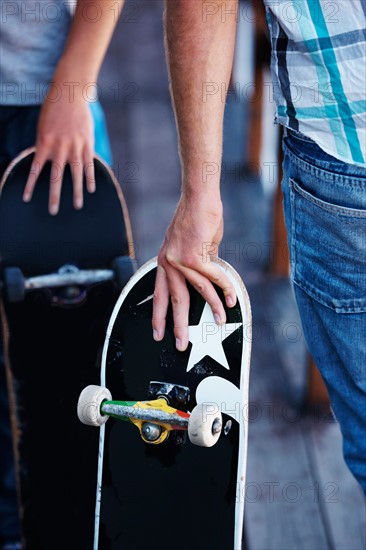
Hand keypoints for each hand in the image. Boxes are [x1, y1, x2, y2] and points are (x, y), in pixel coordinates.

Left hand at [23, 85, 95, 214]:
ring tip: (76, 206)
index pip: (35, 169)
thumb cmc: (53, 110)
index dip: (30, 185)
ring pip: (75, 175)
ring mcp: (75, 147)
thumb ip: (45, 146)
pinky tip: (91, 190)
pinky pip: (89, 165)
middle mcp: (59, 148)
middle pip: (56, 178)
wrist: (70, 93)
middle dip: (54, 196)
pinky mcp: (87, 144)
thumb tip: (43, 163)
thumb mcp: (43, 128)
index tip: (26, 199)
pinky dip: (90, 178)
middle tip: (52, 212)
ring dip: (76, 192)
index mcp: (44, 143)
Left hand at [153, 194, 236, 350]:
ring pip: (197, 293)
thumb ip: (197, 264)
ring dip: (211, 309)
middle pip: (173, 301)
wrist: (199, 198)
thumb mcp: (192, 245)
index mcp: (164, 260)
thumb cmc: (197, 217)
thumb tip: (208, 279)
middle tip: (181, 344)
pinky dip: (224, 290)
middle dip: (178, 325)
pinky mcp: (195, 256)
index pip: (158, 293)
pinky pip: (214, 278)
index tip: (157, 331)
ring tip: (218, 322)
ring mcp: (180, 260)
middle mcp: (168, 262)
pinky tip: (231, 300)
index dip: (158, 315)